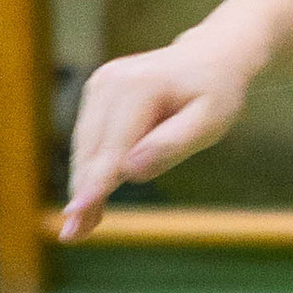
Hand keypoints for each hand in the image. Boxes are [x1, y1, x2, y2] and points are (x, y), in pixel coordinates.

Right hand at [59, 37, 249, 242]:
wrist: (210, 57)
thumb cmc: (216, 93)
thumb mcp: (211, 120)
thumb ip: (172, 144)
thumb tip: (130, 170)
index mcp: (140, 86)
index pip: (114, 146)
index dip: (96, 184)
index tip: (76, 213)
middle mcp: (111, 81)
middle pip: (91, 150)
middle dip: (85, 193)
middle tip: (76, 235)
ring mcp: (99, 84)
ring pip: (84, 148)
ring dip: (83, 185)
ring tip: (83, 226)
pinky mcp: (96, 93)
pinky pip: (88, 139)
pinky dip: (90, 169)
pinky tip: (92, 199)